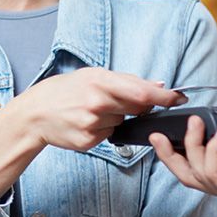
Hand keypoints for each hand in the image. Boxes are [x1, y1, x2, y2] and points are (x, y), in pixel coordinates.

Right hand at [18, 67, 186, 151]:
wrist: (36, 113)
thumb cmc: (66, 89)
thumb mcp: (93, 75)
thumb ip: (127, 80)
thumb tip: (159, 84)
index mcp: (100, 81)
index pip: (143, 91)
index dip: (165, 97)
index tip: (179, 98)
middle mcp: (98, 103)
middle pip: (136, 107)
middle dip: (138, 105)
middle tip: (119, 99)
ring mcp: (93, 124)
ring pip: (122, 122)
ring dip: (116, 116)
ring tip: (92, 109)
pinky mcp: (89, 141)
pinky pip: (110, 135)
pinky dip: (104, 128)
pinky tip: (87, 122)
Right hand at [150, 117, 216, 216]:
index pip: (198, 169)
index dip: (178, 154)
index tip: (164, 134)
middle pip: (188, 177)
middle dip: (168, 156)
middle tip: (156, 135)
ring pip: (198, 175)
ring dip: (193, 145)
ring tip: (197, 123)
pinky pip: (216, 175)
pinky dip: (214, 151)